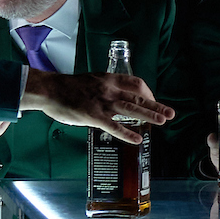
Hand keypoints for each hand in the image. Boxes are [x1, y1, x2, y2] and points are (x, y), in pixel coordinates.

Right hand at [24, 72, 175, 143]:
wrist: (49, 89)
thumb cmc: (66, 87)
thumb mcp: (90, 80)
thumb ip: (103, 88)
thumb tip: (112, 98)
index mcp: (108, 79)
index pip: (135, 83)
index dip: (147, 92)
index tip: (153, 100)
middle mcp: (109, 89)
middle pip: (138, 96)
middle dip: (156, 105)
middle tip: (170, 113)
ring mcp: (102, 102)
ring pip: (131, 109)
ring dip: (149, 115)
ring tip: (162, 121)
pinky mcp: (93, 115)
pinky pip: (114, 126)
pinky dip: (127, 133)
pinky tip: (137, 139)